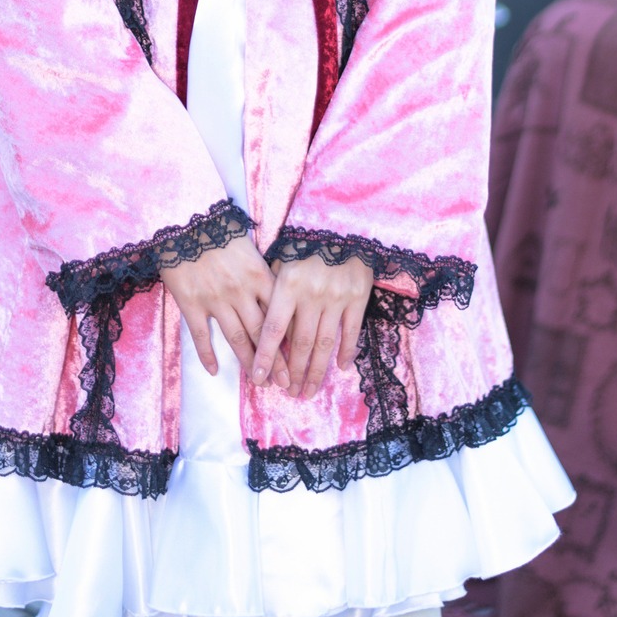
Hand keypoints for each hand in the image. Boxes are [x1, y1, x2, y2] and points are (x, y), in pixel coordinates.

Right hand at [161, 235, 290, 386]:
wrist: (185, 219)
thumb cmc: (219, 228)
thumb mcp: (250, 246)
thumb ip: (263, 271)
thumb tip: (280, 293)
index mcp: (258, 275)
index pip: (279, 313)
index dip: (288, 338)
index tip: (298, 357)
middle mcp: (241, 291)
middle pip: (262, 332)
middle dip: (275, 359)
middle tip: (285, 382)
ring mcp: (216, 299)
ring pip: (236, 337)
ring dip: (248, 361)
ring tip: (258, 381)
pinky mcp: (191, 303)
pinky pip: (202, 335)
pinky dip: (207, 354)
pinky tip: (214, 370)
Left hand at [252, 255, 373, 399]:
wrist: (342, 222)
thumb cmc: (305, 241)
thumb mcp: (281, 259)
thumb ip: (273, 289)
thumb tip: (263, 322)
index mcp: (288, 285)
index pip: (273, 329)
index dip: (265, 356)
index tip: (258, 379)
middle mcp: (311, 296)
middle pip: (300, 344)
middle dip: (293, 372)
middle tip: (289, 393)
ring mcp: (336, 298)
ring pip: (324, 343)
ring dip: (316, 371)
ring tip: (308, 390)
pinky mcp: (357, 297)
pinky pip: (351, 331)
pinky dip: (347, 351)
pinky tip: (342, 368)